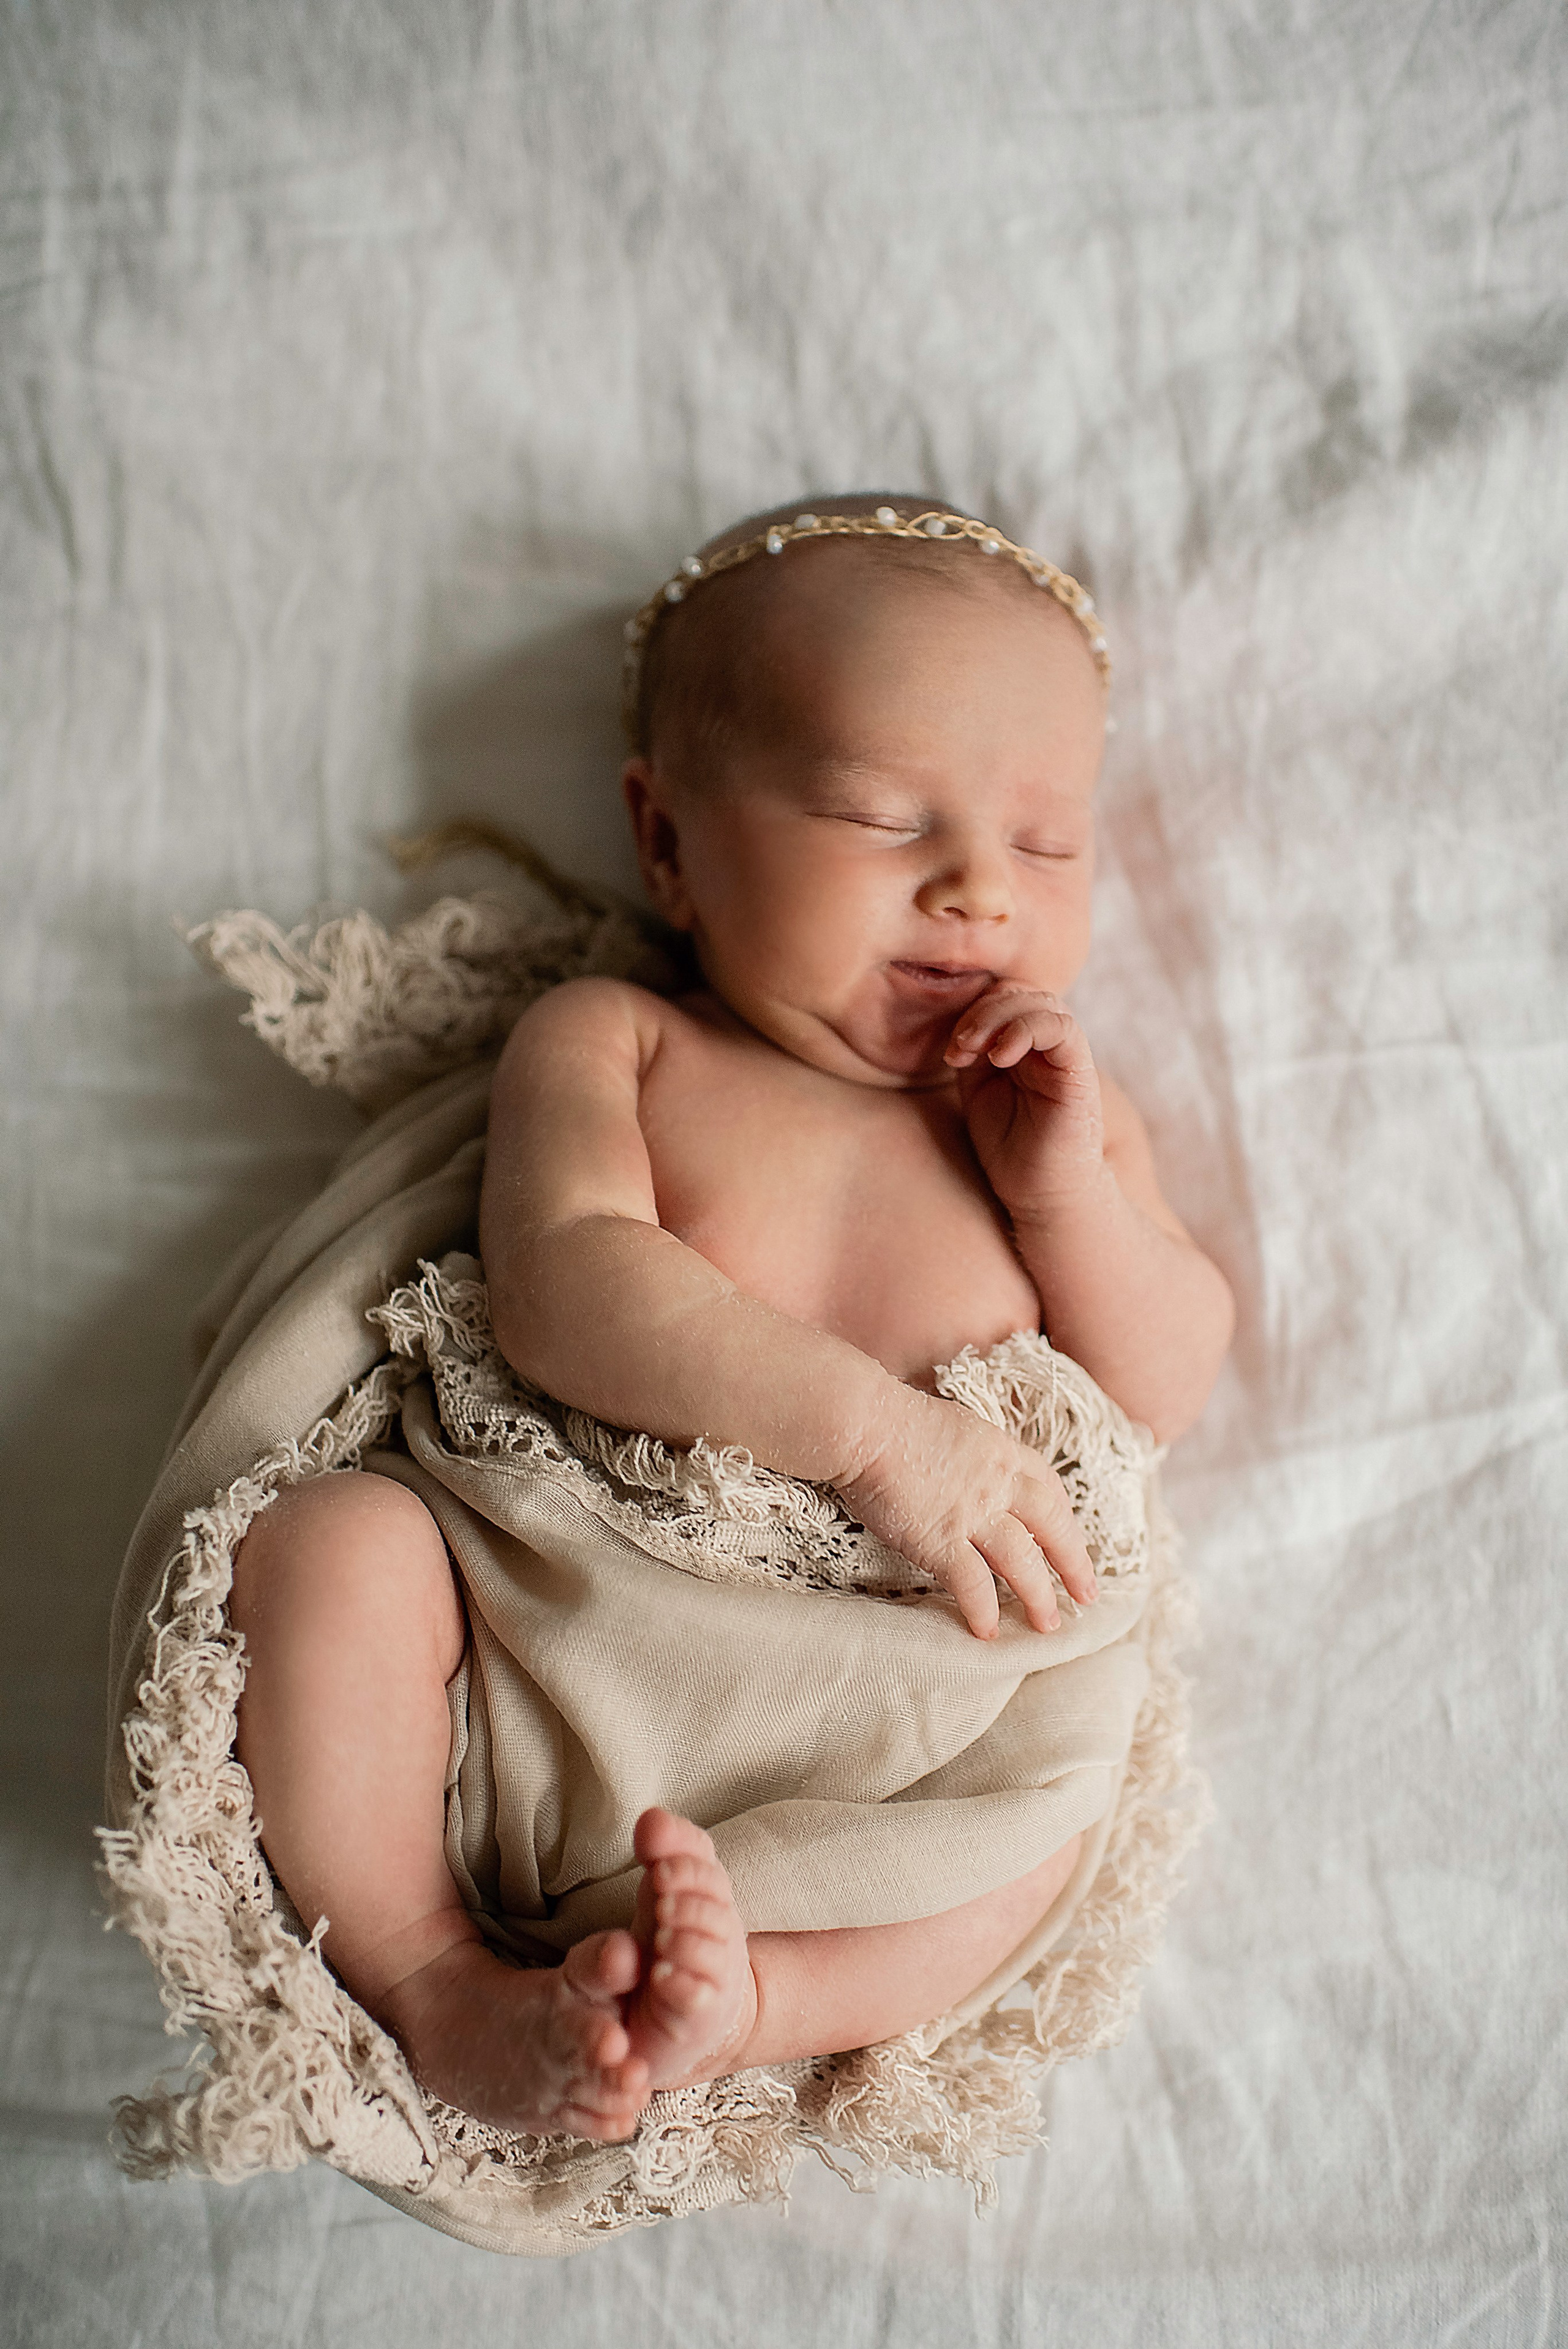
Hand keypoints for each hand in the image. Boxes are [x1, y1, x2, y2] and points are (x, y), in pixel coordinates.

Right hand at [833, 1385, 1095, 1639]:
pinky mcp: (941, 1540)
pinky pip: (972, 1583)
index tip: (1069, 1539)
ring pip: (1021, 1561)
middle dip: (1073, 1563)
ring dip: (1038, 1596)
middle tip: (1086, 1594)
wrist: (866, 1424)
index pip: (1047, 1486)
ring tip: (1047, 1625)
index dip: (1063, 1517)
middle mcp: (997, 1483)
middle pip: (1051, 1527)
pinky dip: (983, 1609)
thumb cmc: (893, 1419)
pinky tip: (987, 1632)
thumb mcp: (952, 1426)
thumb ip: (970, 1454)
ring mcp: (973, 1513)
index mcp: (1001, 1451)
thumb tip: (964, 1471)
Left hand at [944, 985, 1105, 1222]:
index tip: (952, 1052)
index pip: (1003, 996)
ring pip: (1042, 1002)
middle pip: (1020, 991)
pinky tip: (1001, 1056)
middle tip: (960, 1048)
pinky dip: (1027, 1029)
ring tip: (976, 1050)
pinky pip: (1063, 1028)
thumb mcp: (978, 1088)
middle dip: (981, 1011)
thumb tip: (964, 1022)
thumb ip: (974, 1050)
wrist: (1039, 1192)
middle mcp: (1048, 1044)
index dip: (972, 1011)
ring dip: (999, 1017)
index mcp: (1024, 1044)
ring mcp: (1066, 1056)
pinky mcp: (1080, 1073)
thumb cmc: (1009, 1146)